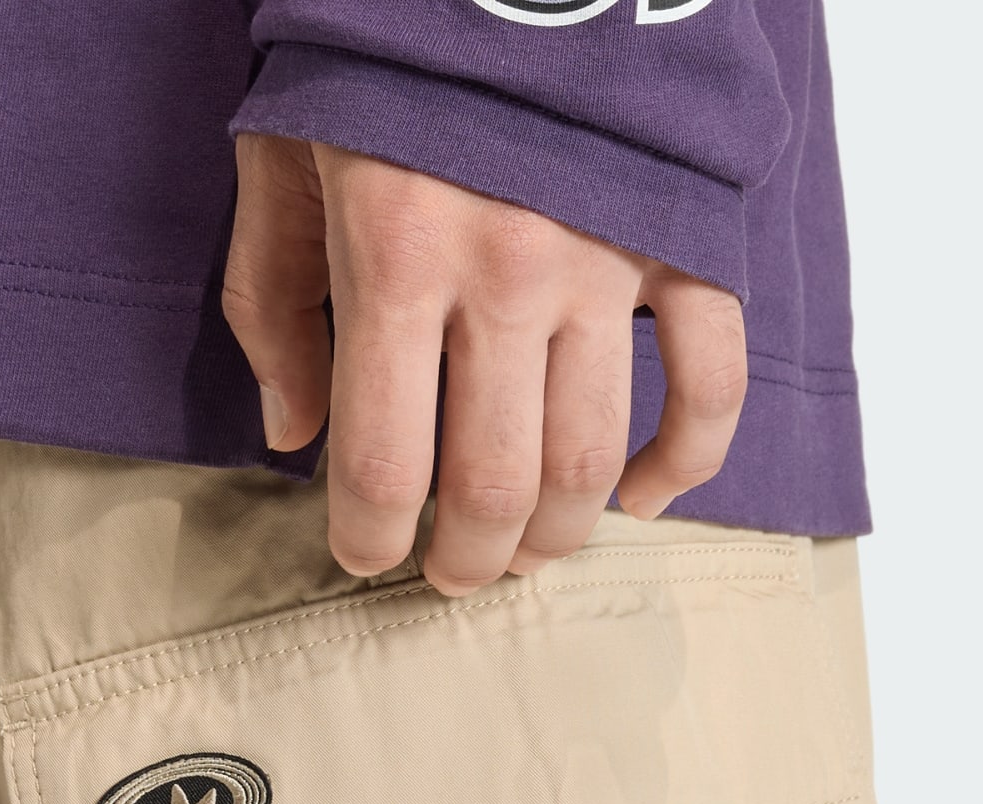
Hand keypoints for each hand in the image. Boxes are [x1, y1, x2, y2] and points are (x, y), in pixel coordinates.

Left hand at [223, 136, 748, 594]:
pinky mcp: (684, 238)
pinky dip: (684, 461)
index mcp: (397, 260)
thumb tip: (291, 438)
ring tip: (520, 551)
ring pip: (592, 460)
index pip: (383, 467)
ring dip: (555, 535)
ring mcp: (608, 262)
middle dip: (463, 561)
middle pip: (495, 488)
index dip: (368, 541)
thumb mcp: (282, 160)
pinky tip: (639, 500)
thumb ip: (271, 305)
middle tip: (445, 572)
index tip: (362, 554)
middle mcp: (507, 276)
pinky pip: (711, 381)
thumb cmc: (377, 50)